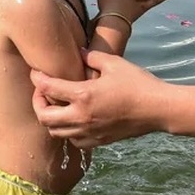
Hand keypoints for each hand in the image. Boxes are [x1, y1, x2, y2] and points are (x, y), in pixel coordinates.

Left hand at [31, 49, 165, 148]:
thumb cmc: (137, 83)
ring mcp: (89, 133)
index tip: (36, 72)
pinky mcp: (98, 141)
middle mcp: (81, 117)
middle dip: (38, 103)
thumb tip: (77, 52)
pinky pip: (73, 140)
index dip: (37, 79)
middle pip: (44, 117)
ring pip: (56, 132)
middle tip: (43, 92)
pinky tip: (74, 119)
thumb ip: (91, 56)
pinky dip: (67, 131)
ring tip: (56, 106)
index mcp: (83, 95)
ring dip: (50, 118)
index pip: (48, 88)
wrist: (157, 109)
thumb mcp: (113, 63)